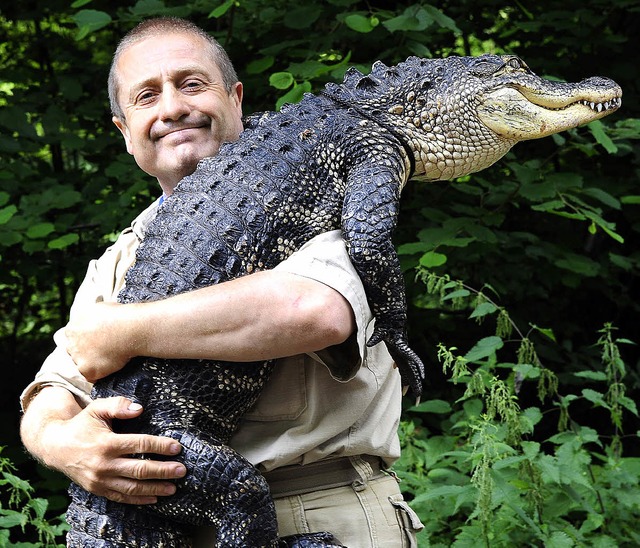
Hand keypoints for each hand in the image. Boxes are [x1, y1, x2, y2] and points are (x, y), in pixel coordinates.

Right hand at [44, 396, 185, 503]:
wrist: (54, 446)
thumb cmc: (81, 425)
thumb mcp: (97, 408)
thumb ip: (118, 405)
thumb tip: (140, 408)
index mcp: (106, 443)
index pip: (139, 445)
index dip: (160, 446)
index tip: (177, 448)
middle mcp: (103, 464)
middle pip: (139, 469)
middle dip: (163, 470)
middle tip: (182, 470)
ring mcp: (100, 480)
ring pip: (132, 488)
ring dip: (155, 488)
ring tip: (173, 487)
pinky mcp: (97, 489)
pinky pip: (120, 497)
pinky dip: (138, 500)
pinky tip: (154, 498)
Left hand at [65, 302, 132, 381]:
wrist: (131, 328)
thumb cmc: (119, 316)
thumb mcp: (97, 309)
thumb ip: (88, 318)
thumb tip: (92, 321)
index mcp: (72, 328)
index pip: (73, 338)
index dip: (85, 340)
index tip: (96, 341)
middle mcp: (71, 343)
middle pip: (75, 352)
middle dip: (86, 352)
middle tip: (103, 351)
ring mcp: (78, 358)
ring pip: (82, 365)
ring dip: (93, 363)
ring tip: (110, 358)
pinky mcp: (88, 370)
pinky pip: (92, 377)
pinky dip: (100, 374)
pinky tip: (112, 366)